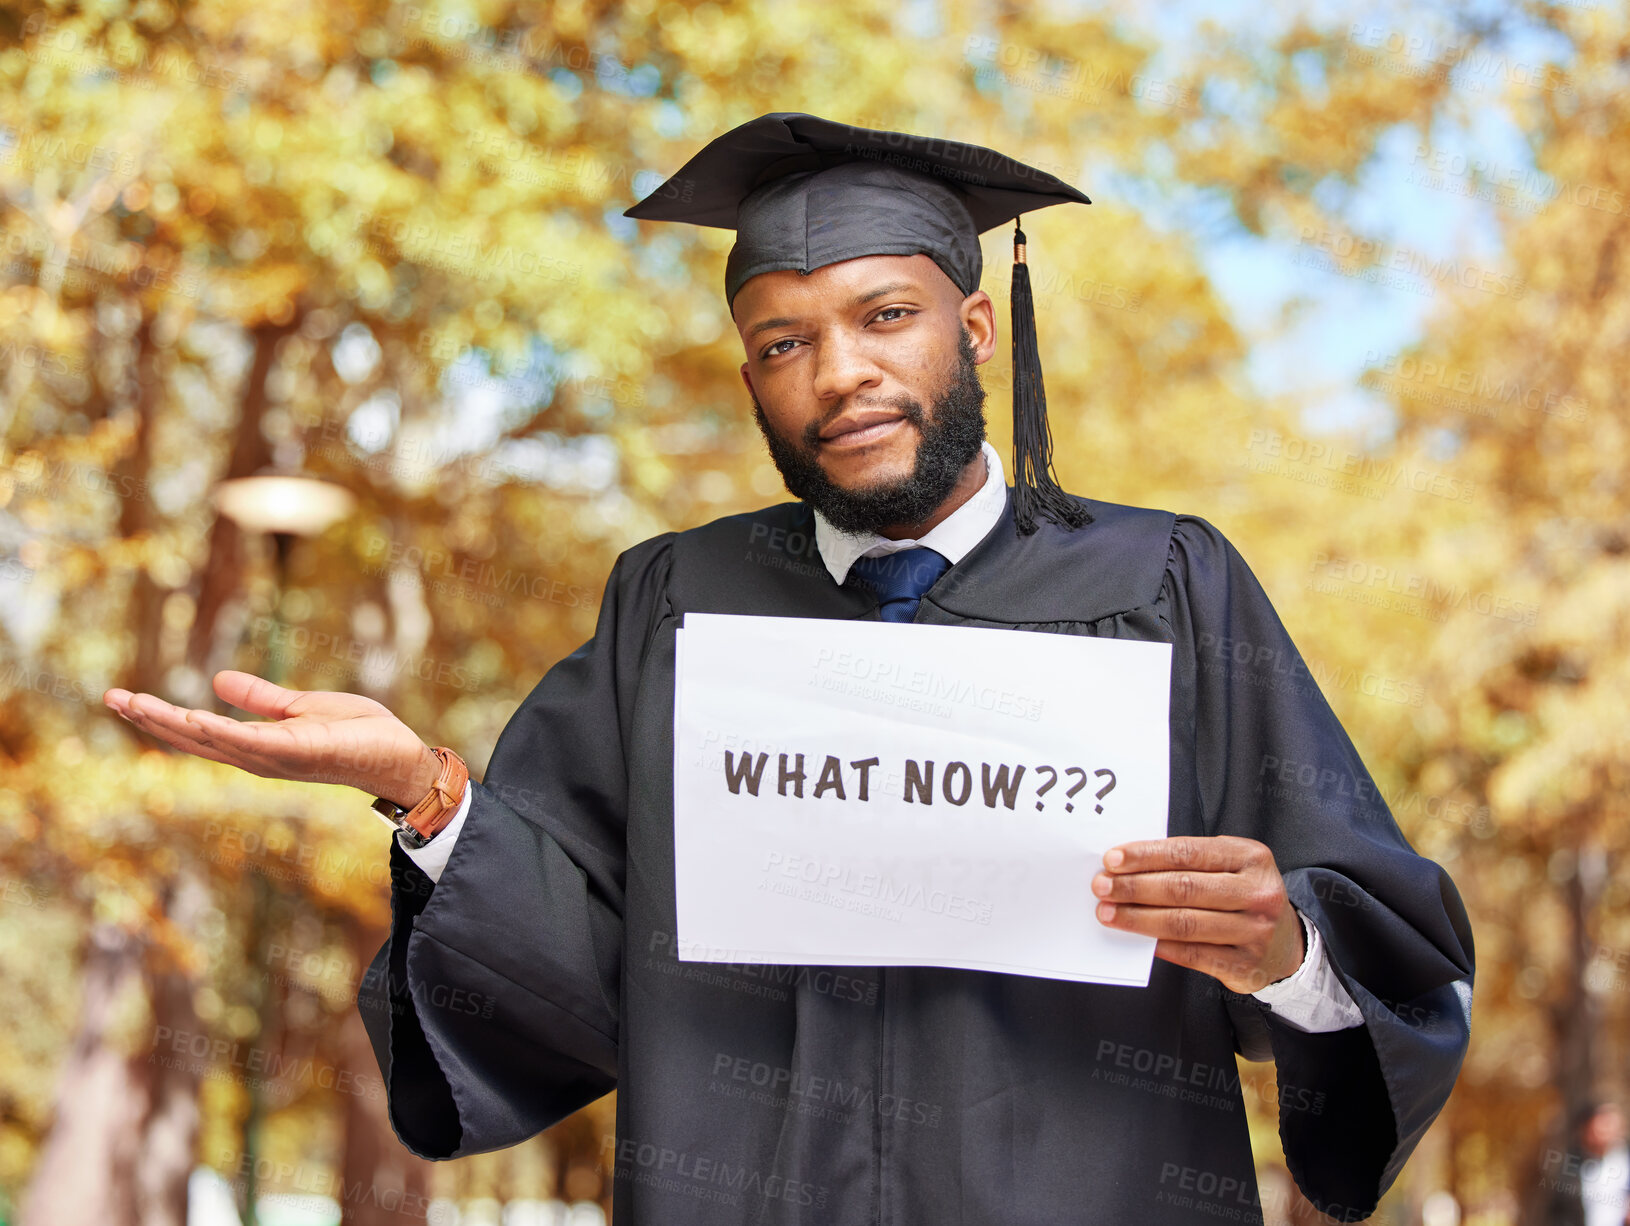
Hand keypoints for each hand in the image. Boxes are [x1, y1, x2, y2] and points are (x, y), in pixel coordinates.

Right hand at [103, 670, 439, 807]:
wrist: (398, 755)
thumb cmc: (356, 734)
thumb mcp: (301, 708)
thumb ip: (261, 699)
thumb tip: (217, 679)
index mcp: (255, 745)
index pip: (196, 731)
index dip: (158, 715)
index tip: (123, 696)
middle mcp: (257, 756)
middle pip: (192, 738)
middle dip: (151, 719)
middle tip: (111, 697)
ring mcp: (276, 757)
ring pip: (214, 740)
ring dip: (173, 723)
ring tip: (137, 703)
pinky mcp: (299, 751)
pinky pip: (253, 742)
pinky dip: (223, 731)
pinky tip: (194, 716)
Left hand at [1091, 836, 1305, 994]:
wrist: (1288, 942)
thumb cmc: (1243, 894)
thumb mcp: (1230, 866)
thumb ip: (1190, 863)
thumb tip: (1129, 867)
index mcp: (1250, 857)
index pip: (1189, 853)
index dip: (1147, 856)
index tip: (1113, 859)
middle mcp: (1257, 892)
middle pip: (1184, 888)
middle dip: (1135, 887)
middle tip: (1102, 887)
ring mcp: (1254, 931)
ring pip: (1185, 923)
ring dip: (1139, 918)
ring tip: (1109, 913)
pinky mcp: (1245, 964)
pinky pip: (1194, 954)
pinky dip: (1161, 945)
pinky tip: (1139, 940)